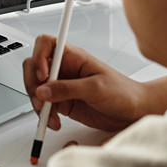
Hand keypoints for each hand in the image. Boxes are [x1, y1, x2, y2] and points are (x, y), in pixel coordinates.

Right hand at [22, 35, 150, 131]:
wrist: (134, 111)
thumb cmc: (123, 92)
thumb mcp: (95, 88)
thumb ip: (68, 89)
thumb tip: (43, 90)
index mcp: (74, 57)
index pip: (46, 45)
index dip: (39, 57)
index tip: (42, 75)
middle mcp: (65, 69)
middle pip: (34, 68)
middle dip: (33, 85)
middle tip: (41, 100)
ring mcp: (62, 86)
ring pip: (36, 89)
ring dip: (38, 104)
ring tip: (49, 115)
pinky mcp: (62, 102)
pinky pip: (44, 107)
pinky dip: (44, 116)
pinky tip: (54, 121)